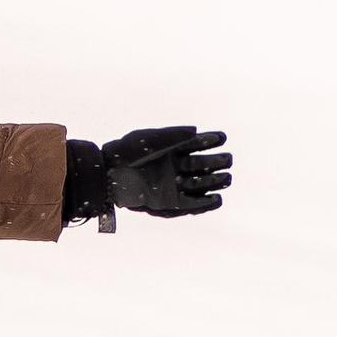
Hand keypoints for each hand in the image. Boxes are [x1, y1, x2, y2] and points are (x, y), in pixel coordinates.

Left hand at [66, 126, 232, 223]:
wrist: (108, 176)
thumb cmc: (125, 153)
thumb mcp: (149, 139)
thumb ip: (173, 135)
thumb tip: (195, 130)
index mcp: (170, 150)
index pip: (195, 145)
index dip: (209, 141)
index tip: (222, 137)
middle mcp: (172, 168)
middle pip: (200, 165)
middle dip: (216, 163)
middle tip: (228, 160)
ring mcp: (171, 186)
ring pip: (198, 185)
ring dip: (214, 182)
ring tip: (227, 179)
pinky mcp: (167, 204)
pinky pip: (189, 205)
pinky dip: (203, 204)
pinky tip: (217, 200)